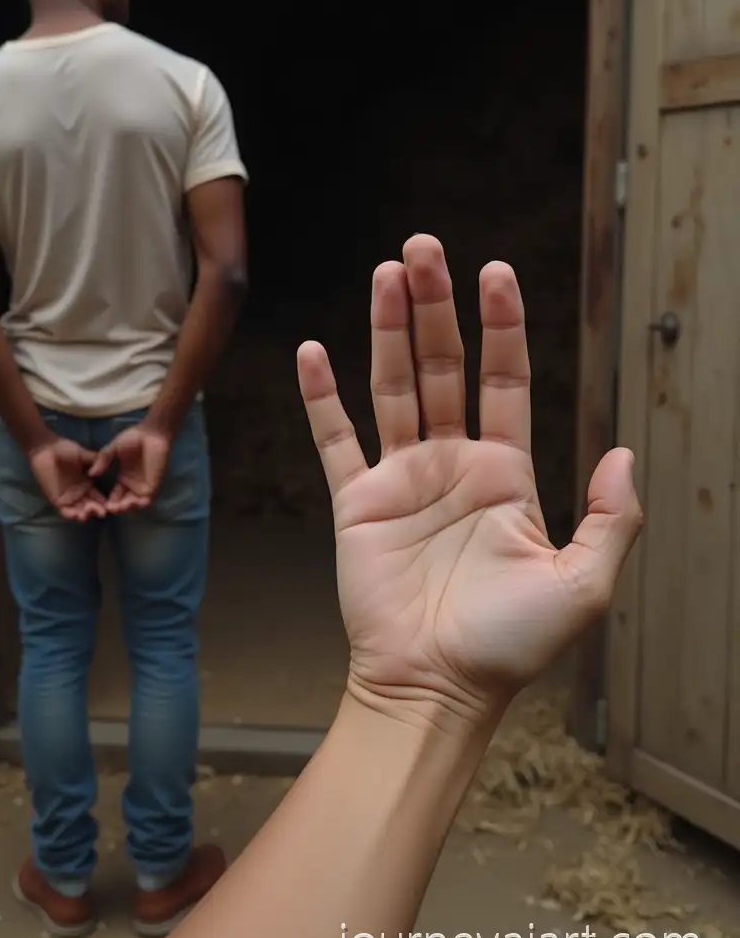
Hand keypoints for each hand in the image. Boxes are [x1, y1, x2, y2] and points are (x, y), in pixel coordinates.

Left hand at [28, 436, 106, 521]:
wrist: (46, 448)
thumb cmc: (64, 449)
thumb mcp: (84, 455)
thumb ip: (96, 461)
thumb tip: (110, 466)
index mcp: (86, 484)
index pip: (98, 497)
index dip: (104, 502)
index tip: (112, 505)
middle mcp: (78, 493)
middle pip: (90, 507)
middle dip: (97, 511)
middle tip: (102, 512)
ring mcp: (68, 497)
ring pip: (79, 512)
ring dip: (85, 515)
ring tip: (88, 512)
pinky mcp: (56, 500)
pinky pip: (65, 511)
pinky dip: (72, 515)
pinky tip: (77, 515)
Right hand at [89, 422, 171, 512]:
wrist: (150, 433)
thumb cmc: (133, 438)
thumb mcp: (113, 449)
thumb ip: (103, 460)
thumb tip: (91, 474)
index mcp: (124, 478)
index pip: (116, 496)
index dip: (110, 503)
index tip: (102, 505)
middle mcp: (133, 484)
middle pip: (125, 503)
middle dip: (117, 508)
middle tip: (110, 509)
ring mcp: (144, 485)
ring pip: (135, 504)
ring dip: (128, 508)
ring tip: (120, 507)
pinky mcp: (154, 484)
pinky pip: (147, 499)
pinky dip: (140, 504)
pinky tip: (132, 502)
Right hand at [297, 235, 641, 731]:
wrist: (435, 689)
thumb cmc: (510, 646)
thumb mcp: (584, 584)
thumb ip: (612, 517)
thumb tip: (623, 451)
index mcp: (506, 474)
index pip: (504, 380)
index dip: (501, 325)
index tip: (496, 271)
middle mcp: (452, 465)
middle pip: (444, 366)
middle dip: (435, 305)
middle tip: (422, 248)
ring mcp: (401, 479)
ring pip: (392, 386)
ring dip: (386, 329)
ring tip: (384, 274)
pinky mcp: (355, 502)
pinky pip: (335, 439)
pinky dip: (320, 397)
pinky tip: (314, 351)